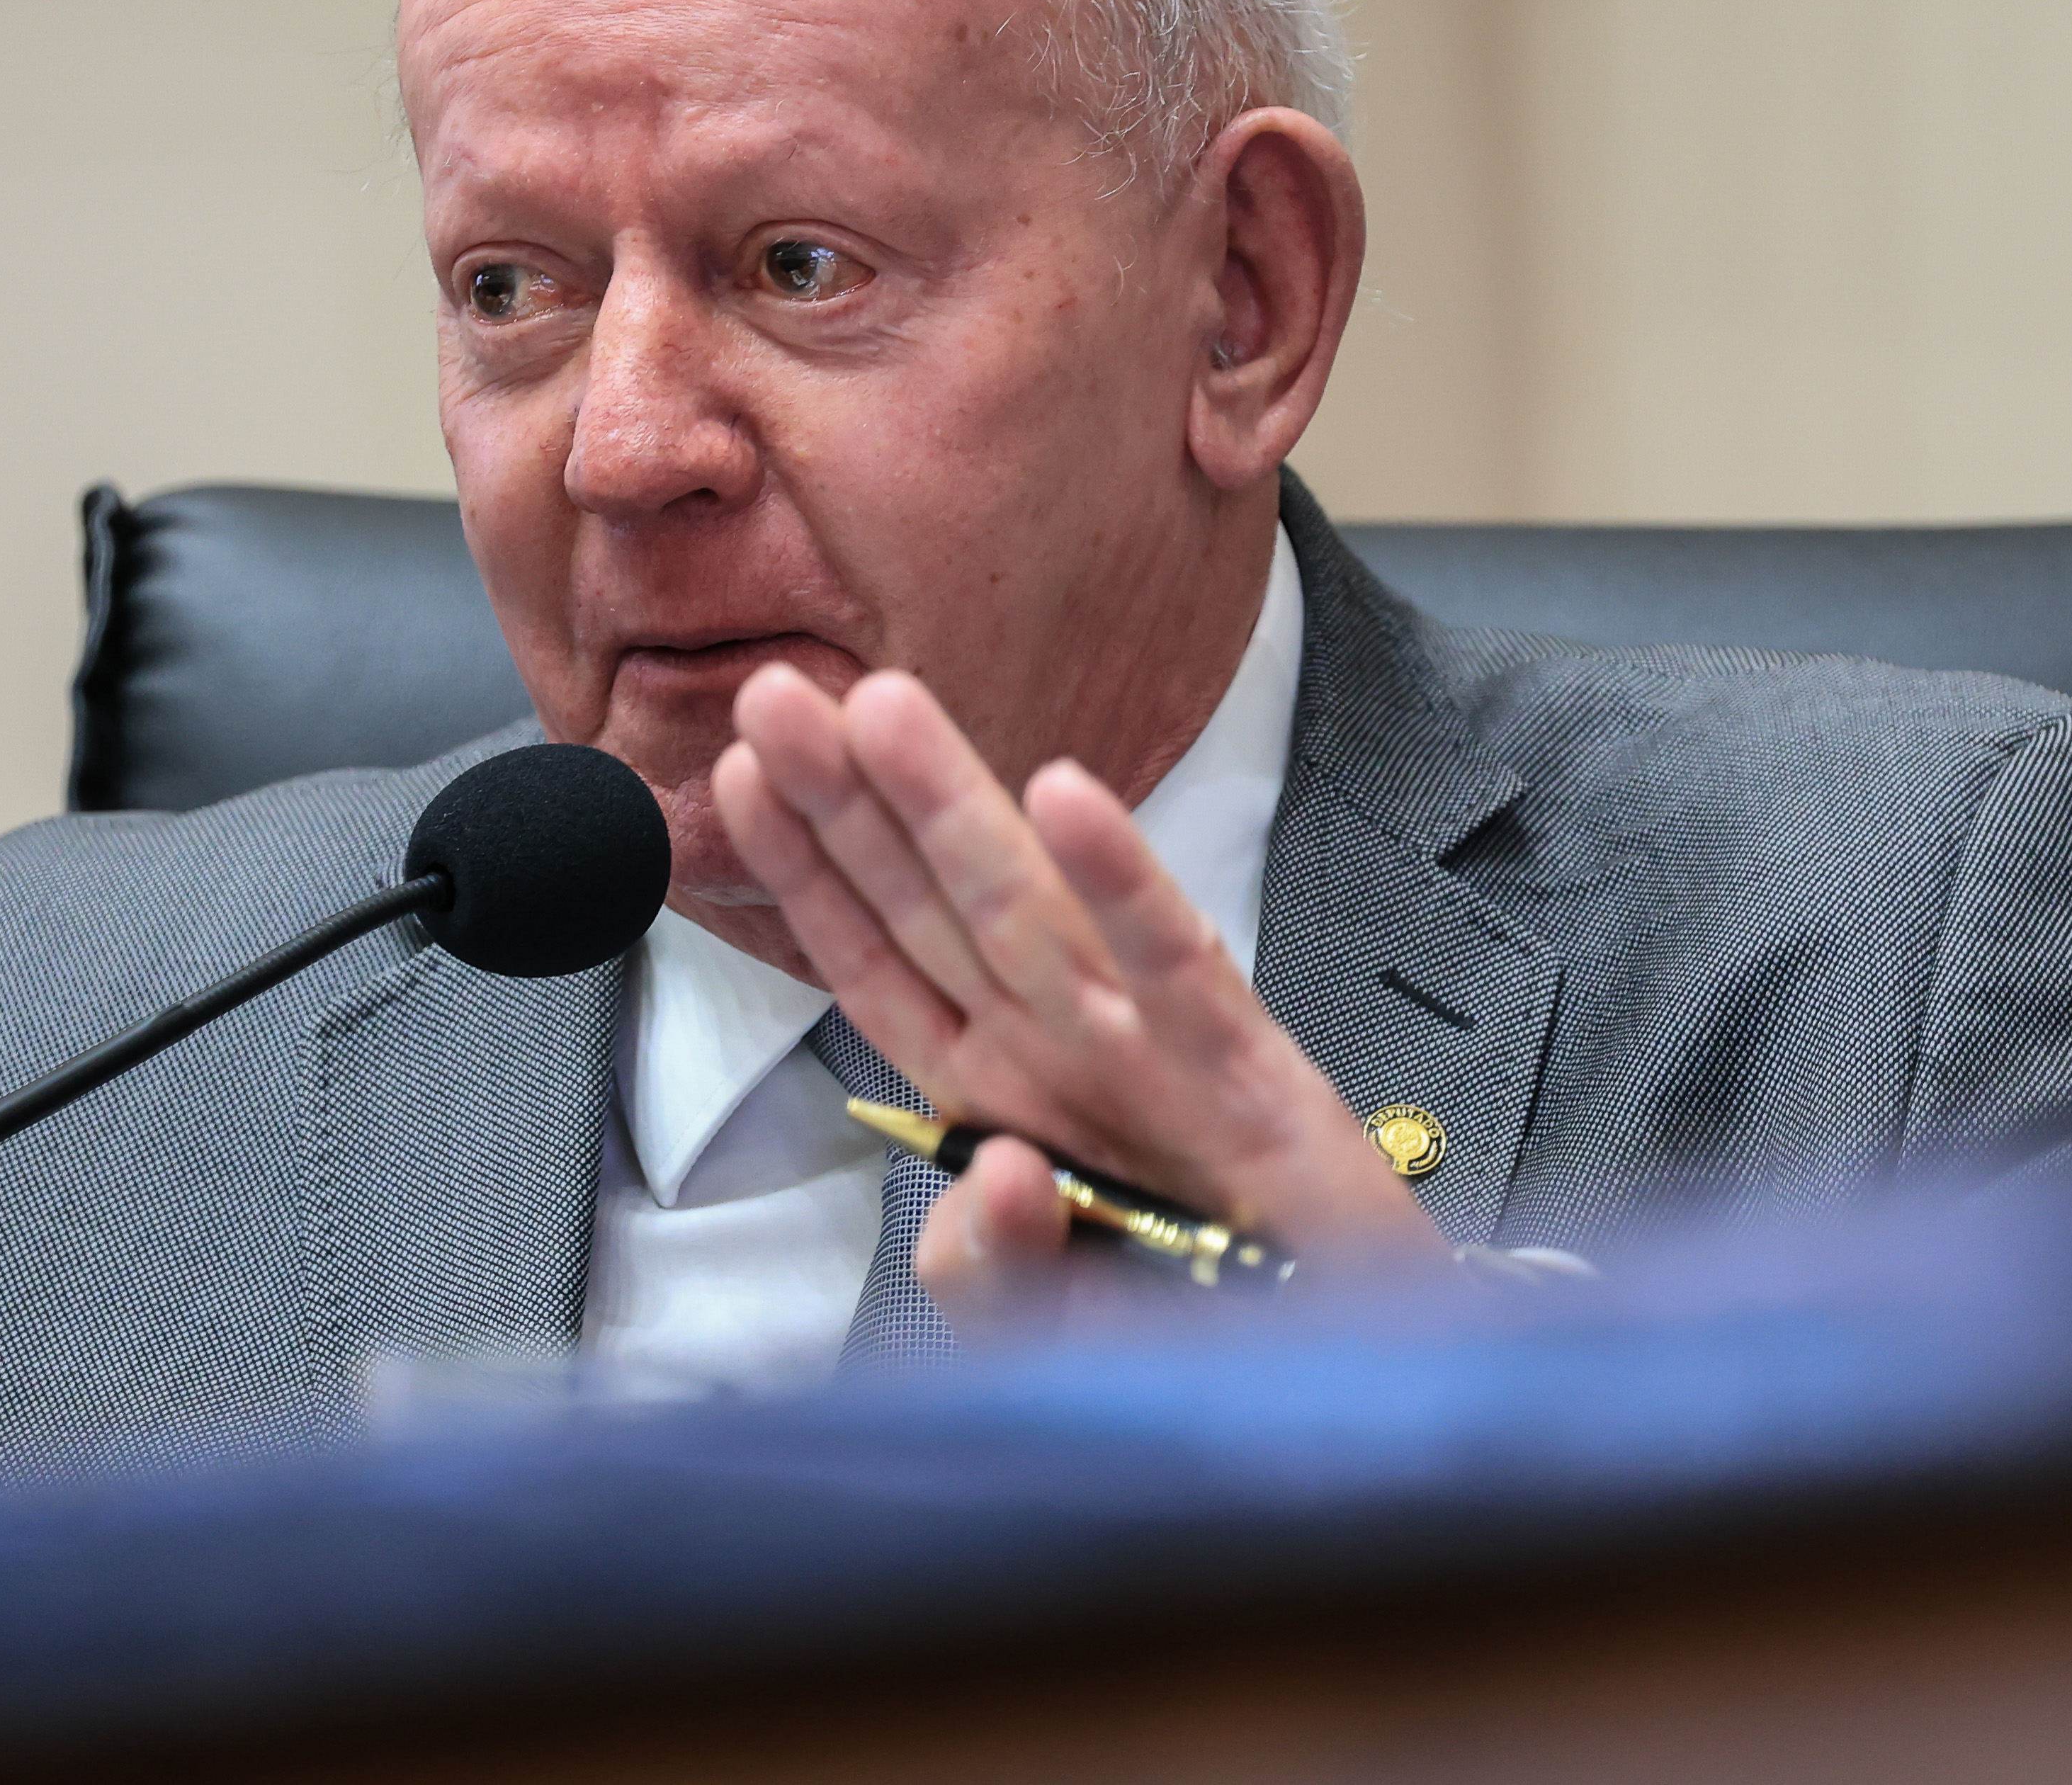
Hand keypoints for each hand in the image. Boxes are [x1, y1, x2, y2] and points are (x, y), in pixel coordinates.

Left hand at [712, 663, 1447, 1336]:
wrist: (1337, 1377)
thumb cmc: (1192, 1335)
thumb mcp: (1047, 1328)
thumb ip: (987, 1272)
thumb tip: (992, 1178)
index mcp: (997, 1094)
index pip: (876, 964)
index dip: (807, 872)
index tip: (734, 779)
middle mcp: (1058, 1056)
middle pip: (932, 908)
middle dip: (851, 800)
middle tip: (771, 694)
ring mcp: (1151, 1056)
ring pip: (1028, 911)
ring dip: (951, 805)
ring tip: (879, 706)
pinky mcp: (1250, 1080)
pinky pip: (1173, 966)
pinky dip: (1121, 881)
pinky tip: (1068, 797)